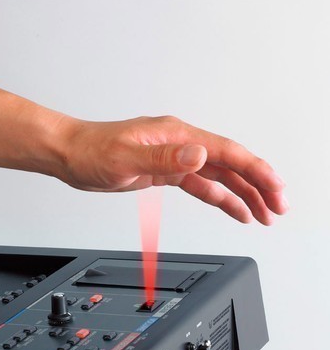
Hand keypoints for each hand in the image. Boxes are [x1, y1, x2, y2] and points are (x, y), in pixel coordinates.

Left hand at [57, 115, 287, 224]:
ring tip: (262, 214)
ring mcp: (174, 159)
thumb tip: (200, 156)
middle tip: (277, 208)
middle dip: (257, 186)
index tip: (274, 189)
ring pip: (219, 177)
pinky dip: (219, 198)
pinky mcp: (165, 172)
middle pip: (230, 165)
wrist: (71, 155)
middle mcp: (181, 144)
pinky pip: (201, 186)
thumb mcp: (126, 157)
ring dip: (243, 195)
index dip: (255, 171)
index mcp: (177, 135)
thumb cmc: (91, 151)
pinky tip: (232, 209)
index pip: (227, 152)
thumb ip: (164, 158)